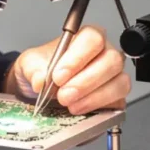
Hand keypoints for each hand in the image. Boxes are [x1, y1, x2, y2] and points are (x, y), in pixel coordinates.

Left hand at [6, 25, 129, 114]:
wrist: (42, 88)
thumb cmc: (44, 69)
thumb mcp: (30, 64)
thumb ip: (34, 69)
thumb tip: (40, 80)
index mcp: (87, 38)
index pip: (93, 39)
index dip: (77, 58)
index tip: (58, 76)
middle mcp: (105, 53)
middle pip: (111, 60)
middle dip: (85, 82)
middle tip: (64, 95)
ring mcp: (114, 75)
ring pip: (119, 82)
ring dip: (94, 97)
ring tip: (71, 106)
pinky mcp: (116, 97)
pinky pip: (118, 102)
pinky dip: (100, 108)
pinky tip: (81, 111)